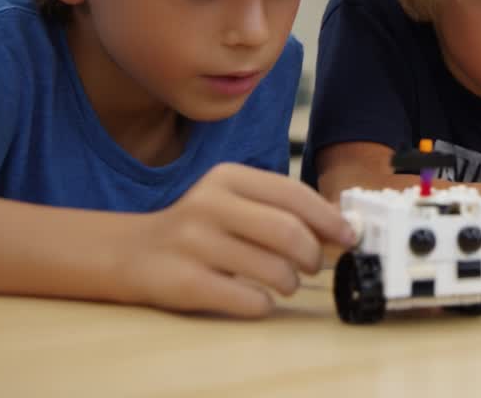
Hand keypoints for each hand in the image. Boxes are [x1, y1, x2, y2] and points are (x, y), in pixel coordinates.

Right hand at [118, 163, 356, 317]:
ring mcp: (194, 243)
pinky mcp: (184, 282)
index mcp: (228, 177)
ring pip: (273, 269)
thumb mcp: (235, 201)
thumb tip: (341, 225)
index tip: (349, 236)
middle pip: (288, 232)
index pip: (294, 194)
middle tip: (314, 265)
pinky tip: (258, 298)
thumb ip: (281, 206)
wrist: (132, 252)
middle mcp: (209, 204)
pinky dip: (265, 304)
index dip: (329, 219)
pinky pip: (249, 299)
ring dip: (291, 282)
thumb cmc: (201, 228)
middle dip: (313, 254)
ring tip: (285, 282)